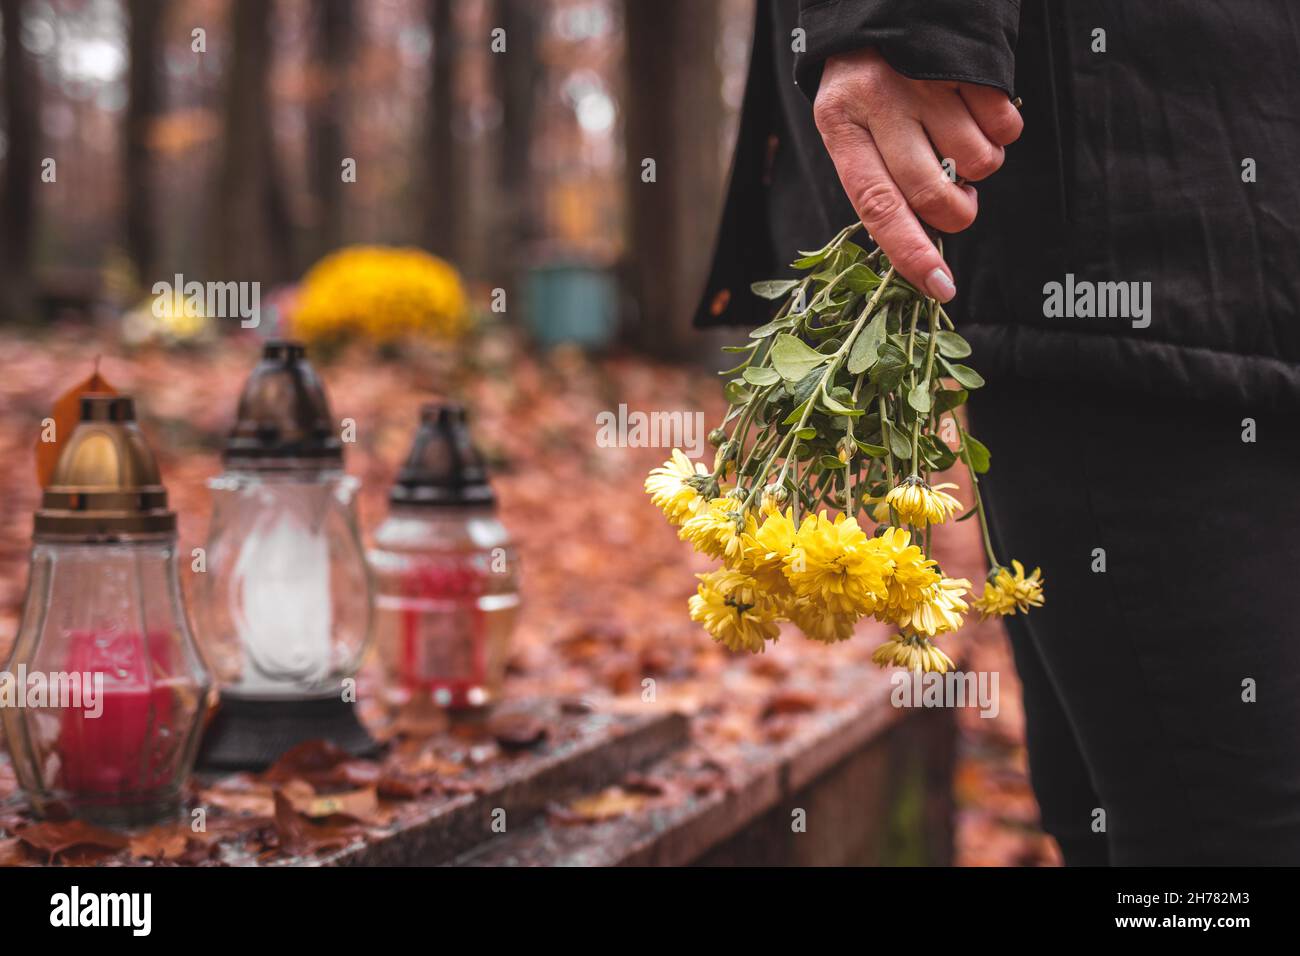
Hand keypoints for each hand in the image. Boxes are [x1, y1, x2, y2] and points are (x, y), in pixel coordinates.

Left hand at [813, 48, 1022, 301]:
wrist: (885, 6)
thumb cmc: (867, 85)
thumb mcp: (851, 126)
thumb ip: (877, 179)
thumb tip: (918, 245)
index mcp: (840, 126)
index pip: (876, 206)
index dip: (909, 251)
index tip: (939, 288)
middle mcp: (880, 103)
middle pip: (932, 192)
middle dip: (957, 214)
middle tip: (959, 205)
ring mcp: (925, 80)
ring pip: (977, 161)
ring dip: (981, 168)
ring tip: (960, 142)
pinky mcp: (966, 62)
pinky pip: (1005, 125)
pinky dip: (1002, 131)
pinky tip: (976, 111)